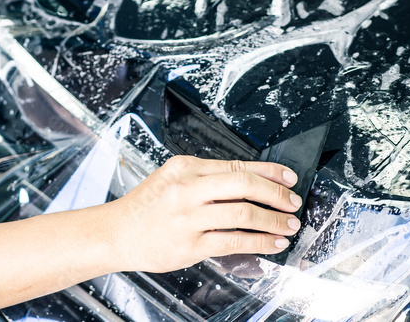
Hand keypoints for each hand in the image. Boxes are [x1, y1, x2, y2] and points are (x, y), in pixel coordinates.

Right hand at [105, 156, 301, 272]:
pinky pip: (233, 241)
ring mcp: (188, 217)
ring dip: (273, 221)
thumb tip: (249, 182)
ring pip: (243, 213)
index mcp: (185, 168)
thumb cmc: (145, 207)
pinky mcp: (189, 245)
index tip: (288, 178)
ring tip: (287, 226)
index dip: (269, 172)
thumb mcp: (171, 178)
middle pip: (244, 184)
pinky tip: (271, 243)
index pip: (237, 165)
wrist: (116, 232)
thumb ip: (205, 178)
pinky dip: (259, 242)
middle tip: (293, 203)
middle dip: (276, 194)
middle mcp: (187, 189)